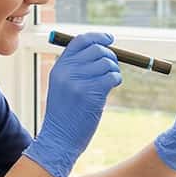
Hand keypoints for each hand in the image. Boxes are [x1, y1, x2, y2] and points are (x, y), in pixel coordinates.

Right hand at [24, 32, 121, 176]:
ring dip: (114, 70)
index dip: (98, 37)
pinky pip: (112, 76)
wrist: (59, 139)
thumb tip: (102, 51)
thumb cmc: (65, 114)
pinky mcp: (91, 94)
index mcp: (59, 67)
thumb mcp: (63, 87)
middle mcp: (67, 72)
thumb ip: (77, 69)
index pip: (80, 41)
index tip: (110, 39)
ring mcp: (79, 82)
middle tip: (112, 67)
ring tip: (110, 82)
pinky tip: (112, 87)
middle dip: (110, 56)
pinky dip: (116, 79)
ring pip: (107, 63)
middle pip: (96, 50)